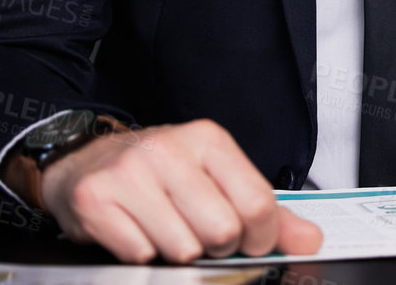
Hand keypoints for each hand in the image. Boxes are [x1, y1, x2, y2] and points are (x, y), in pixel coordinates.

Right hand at [31, 119, 322, 263]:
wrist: (86, 162)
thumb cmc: (158, 174)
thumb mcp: (216, 180)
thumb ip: (267, 212)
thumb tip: (310, 241)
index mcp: (209, 140)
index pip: (258, 203)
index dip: (260, 237)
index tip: (249, 241)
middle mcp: (169, 149)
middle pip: (221, 231)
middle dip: (216, 247)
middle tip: (200, 234)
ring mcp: (130, 172)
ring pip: (182, 248)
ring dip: (177, 253)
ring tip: (166, 230)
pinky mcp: (96, 199)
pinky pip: (138, 254)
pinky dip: (141, 254)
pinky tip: (137, 232)